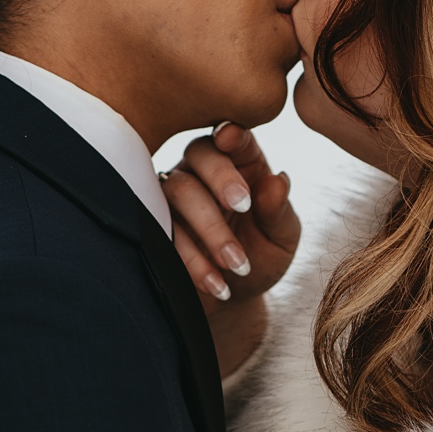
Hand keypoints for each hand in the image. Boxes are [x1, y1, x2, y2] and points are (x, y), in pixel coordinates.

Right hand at [161, 123, 300, 376]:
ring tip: (238, 266)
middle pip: (199, 153)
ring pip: (176, 191)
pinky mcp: (152, 225)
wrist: (234, 298)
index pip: (234, 136)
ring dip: (210, 228)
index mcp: (240, 162)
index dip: (232, 133)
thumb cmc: (262, 257)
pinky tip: (217, 284)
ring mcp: (171, 196)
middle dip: (221, 178)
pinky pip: (161, 230)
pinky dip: (192, 260)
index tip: (231, 139)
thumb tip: (278, 181)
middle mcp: (201, 171)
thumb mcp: (281, 238)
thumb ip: (278, 211)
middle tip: (243, 206)